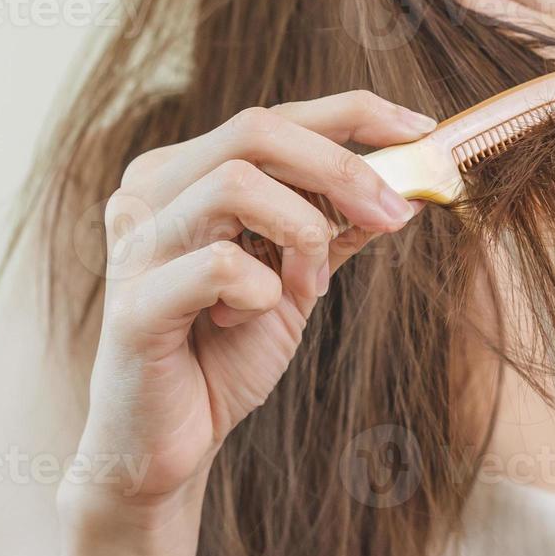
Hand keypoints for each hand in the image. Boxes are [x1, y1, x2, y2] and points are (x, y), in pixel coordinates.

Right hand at [63, 91, 434, 531]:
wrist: (167, 442)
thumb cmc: (223, 353)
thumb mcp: (294, 278)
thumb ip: (335, 226)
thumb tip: (408, 180)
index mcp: (183, 174)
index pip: (274, 116)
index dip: (354, 113)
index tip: (421, 129)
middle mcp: (148, 193)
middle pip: (254, 130)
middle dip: (341, 167)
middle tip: (392, 215)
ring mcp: (134, 246)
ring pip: (235, 184)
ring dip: (302, 233)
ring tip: (308, 287)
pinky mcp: (132, 306)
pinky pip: (219, 266)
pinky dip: (261, 290)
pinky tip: (252, 319)